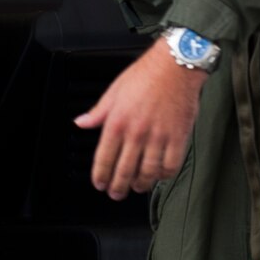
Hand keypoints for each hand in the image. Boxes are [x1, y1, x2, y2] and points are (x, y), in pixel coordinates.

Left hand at [74, 43, 208, 199]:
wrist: (175, 66)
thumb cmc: (145, 75)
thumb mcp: (114, 91)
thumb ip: (97, 112)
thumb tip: (81, 123)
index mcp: (117, 122)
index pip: (104, 157)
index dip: (100, 175)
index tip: (99, 184)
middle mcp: (137, 132)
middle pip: (124, 170)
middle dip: (117, 187)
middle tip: (115, 194)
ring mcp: (158, 137)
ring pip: (148, 172)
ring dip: (140, 184)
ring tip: (136, 187)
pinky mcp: (178, 137)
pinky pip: (170, 165)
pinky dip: (163, 175)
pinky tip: (159, 175)